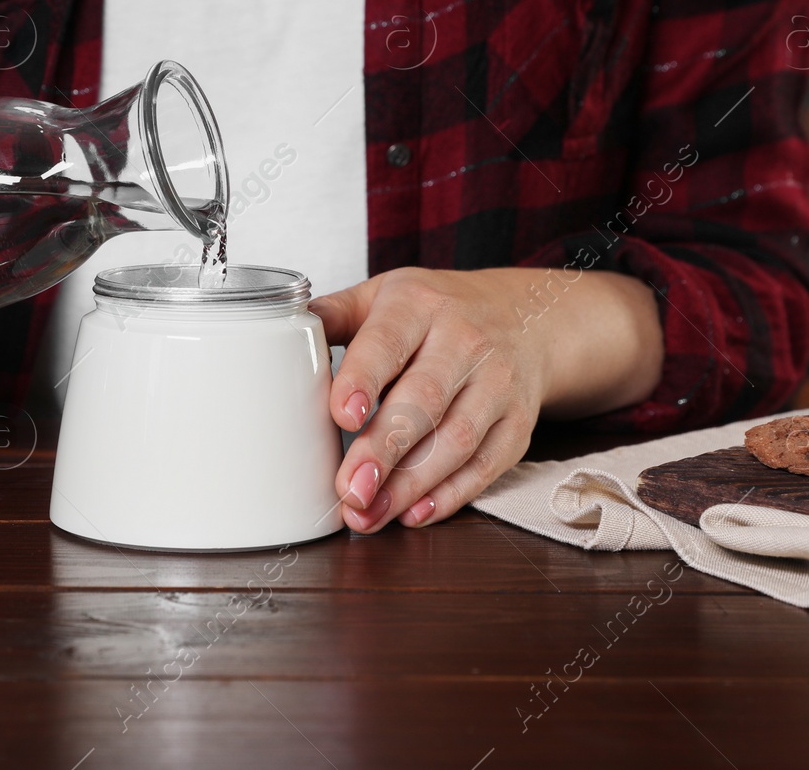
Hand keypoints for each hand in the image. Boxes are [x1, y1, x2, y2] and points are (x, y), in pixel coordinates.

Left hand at [309, 266, 661, 533]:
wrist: (527, 317)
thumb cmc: (438, 312)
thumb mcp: (385, 296)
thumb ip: (334, 317)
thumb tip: (282, 333)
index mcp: (419, 304)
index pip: (389, 342)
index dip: (365, 379)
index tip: (341, 415)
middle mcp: (465, 341)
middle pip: (423, 401)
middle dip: (383, 451)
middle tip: (349, 490)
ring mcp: (497, 383)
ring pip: (457, 440)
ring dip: (411, 485)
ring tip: (369, 513)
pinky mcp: (517, 423)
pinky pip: (487, 465)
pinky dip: (451, 495)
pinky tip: (415, 513)